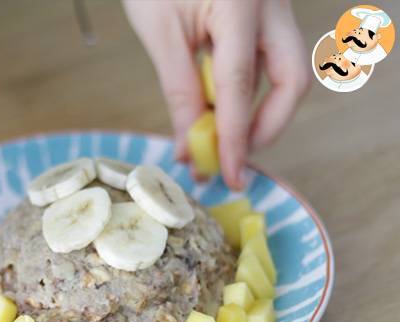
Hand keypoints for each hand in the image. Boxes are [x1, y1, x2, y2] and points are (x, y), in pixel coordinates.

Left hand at [124, 0, 309, 189]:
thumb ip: (179, 89)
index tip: (228, 174)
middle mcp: (269, 8)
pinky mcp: (261, 18)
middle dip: (265, 127)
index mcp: (240, 5)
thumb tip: (190, 145)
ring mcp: (270, 11)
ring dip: (251, 113)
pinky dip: (241, 94)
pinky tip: (215, 110)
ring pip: (280, 75)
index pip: (241, 86)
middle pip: (291, 82)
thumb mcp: (160, 32)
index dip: (235, 138)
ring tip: (215, 139)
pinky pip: (261, 64)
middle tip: (232, 156)